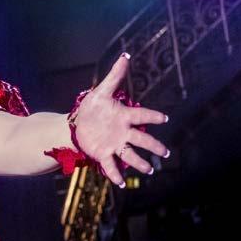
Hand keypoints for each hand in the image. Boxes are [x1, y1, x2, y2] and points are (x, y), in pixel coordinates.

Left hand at [72, 53, 169, 185]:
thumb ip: (114, 76)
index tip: (164, 118)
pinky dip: (116, 174)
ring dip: (140, 163)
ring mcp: (114, 144)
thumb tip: (125, 56)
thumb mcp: (101, 91)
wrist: (74, 124)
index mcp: (124, 116)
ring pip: (130, 154)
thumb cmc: (91, 108)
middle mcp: (123, 132)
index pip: (142, 115)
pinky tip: (121, 184)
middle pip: (142, 139)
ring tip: (149, 170)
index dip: (153, 116)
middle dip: (154, 146)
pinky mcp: (103, 154)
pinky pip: (111, 165)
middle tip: (165, 153)